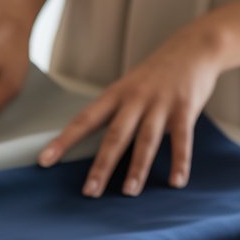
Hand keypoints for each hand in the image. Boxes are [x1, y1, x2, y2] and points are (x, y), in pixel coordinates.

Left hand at [36, 23, 222, 196]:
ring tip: (129, 192)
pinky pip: (182, 140)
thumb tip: (100, 148)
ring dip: (137, 168)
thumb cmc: (156, 74)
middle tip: (90, 192)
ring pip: (145, 140)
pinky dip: (180, 162)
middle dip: (101, 166)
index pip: (84, 120)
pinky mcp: (185, 108)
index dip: (64, 141)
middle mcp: (135, 99)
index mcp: (115, 95)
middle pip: (114, 136)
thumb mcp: (129, 87)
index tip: (44, 161)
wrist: (194, 46)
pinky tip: (176, 182)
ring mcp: (160, 104)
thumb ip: (115, 114)